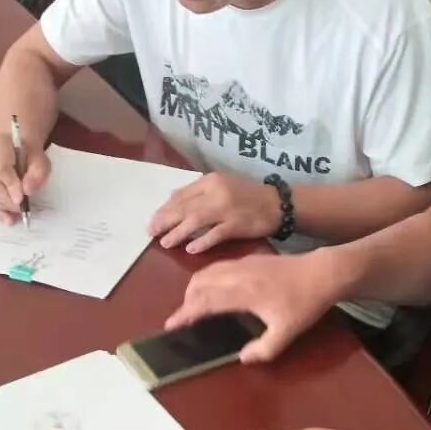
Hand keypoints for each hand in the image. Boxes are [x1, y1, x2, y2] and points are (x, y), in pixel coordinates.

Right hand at [0, 133, 49, 223]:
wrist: (13, 146)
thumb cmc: (29, 154)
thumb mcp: (40, 160)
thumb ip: (37, 173)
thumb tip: (27, 191)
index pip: (1, 168)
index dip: (10, 186)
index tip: (21, 200)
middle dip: (7, 202)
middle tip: (22, 210)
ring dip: (1, 209)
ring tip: (16, 216)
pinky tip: (7, 218)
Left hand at [148, 173, 280, 254]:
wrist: (278, 203)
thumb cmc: (247, 196)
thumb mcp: (221, 185)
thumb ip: (197, 191)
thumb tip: (170, 198)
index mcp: (210, 180)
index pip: (181, 195)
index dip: (164, 209)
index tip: (153, 221)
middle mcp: (217, 192)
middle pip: (184, 207)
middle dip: (165, 221)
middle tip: (151, 233)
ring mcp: (227, 208)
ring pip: (196, 220)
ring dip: (178, 232)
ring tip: (165, 242)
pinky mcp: (238, 224)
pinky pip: (216, 234)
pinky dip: (202, 241)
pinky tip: (190, 249)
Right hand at [164, 250, 336, 362]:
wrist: (323, 271)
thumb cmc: (305, 302)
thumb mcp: (287, 332)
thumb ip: (264, 349)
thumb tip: (243, 358)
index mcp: (242, 293)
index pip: (204, 302)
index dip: (185, 314)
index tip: (171, 324)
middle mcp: (237, 275)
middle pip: (199, 283)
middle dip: (186, 301)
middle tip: (183, 318)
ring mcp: (243, 264)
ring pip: (207, 271)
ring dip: (196, 287)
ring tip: (195, 305)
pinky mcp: (250, 258)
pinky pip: (219, 266)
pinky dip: (208, 277)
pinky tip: (215, 289)